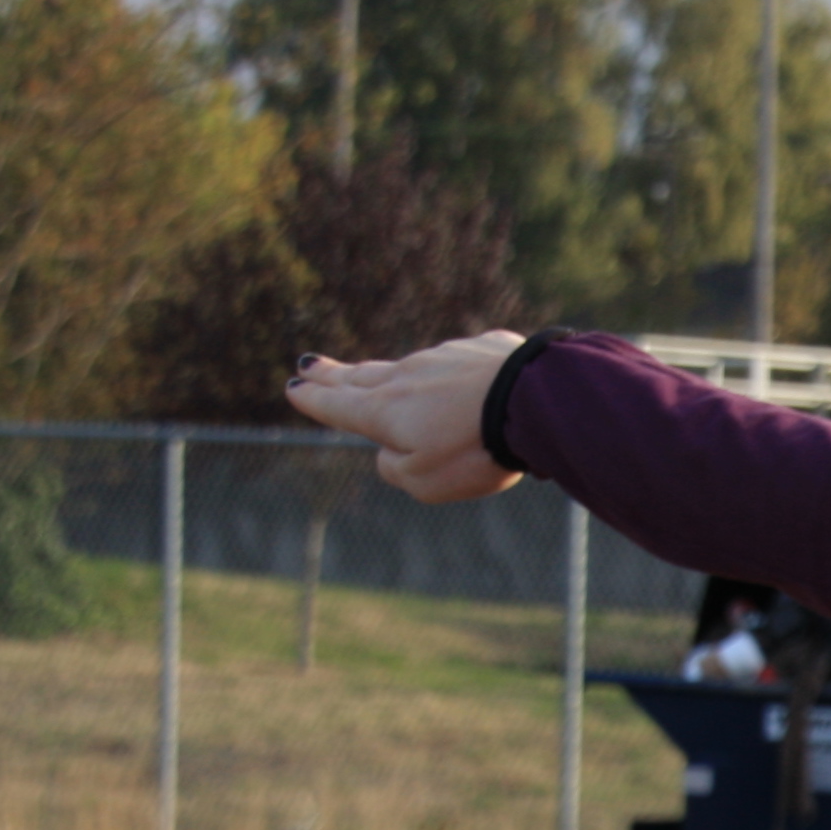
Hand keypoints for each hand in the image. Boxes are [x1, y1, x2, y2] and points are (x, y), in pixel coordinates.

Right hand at [285, 332, 528, 500]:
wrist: (537, 401)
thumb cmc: (476, 449)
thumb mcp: (425, 481)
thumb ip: (396, 468)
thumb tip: (392, 450)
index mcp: (384, 410)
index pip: (338, 405)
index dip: (314, 400)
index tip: (294, 388)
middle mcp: (408, 376)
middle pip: (362, 376)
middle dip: (332, 374)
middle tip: (309, 367)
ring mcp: (447, 356)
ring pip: (411, 366)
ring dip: (393, 372)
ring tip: (380, 375)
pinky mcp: (487, 348)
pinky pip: (465, 361)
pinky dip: (458, 370)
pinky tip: (466, 375)